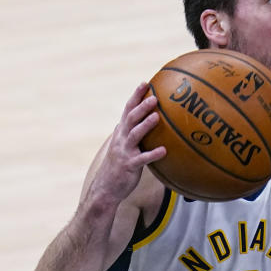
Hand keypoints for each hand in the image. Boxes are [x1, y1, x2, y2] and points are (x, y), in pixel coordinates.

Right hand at [92, 83, 165, 202]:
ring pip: (135, 136)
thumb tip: (149, 119)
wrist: (106, 188)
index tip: (145, 83)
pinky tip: (164, 150)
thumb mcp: (124, 145)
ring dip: (145, 125)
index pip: (127, 109)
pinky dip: (153, 154)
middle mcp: (121, 139)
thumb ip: (134, 132)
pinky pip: (142, 159)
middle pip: (130, 119)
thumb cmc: (120, 165)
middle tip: (154, 97)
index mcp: (121, 132)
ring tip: (156, 117)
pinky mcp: (129, 166)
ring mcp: (124, 152)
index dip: (135, 96)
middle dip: (141, 107)